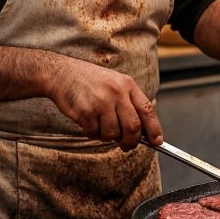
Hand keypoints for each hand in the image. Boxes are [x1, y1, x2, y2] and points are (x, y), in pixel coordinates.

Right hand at [44, 60, 163, 150]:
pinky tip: (88, 121)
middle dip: (131, 141)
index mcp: (127, 85)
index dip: (154, 129)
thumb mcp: (115, 83)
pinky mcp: (85, 111)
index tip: (157, 142)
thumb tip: (142, 132)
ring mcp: (101, 101)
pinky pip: (94, 133)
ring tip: (100, 125)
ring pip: (113, 134)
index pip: (147, 110)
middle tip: (126, 145)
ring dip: (107, 137)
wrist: (62, 73)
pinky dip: (92, 133)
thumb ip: (129, 104)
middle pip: (133, 127)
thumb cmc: (91, 81)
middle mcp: (116, 92)